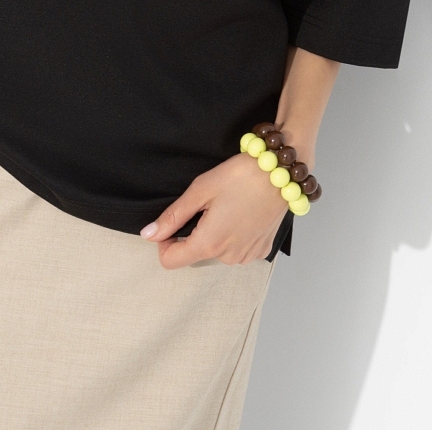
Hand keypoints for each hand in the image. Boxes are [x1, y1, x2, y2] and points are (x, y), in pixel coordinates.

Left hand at [141, 152, 288, 268]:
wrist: (282, 171)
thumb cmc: (241, 176)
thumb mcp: (201, 189)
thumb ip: (173, 216)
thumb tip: (149, 234)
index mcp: (209, 243)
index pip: (171, 261)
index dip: (164, 242)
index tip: (175, 221)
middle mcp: (228, 257)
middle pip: (195, 254)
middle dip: (194, 233)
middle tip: (208, 204)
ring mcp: (247, 256)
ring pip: (217, 252)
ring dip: (215, 234)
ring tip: (228, 206)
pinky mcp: (261, 250)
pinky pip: (237, 249)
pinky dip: (234, 235)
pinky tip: (243, 213)